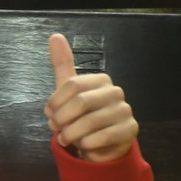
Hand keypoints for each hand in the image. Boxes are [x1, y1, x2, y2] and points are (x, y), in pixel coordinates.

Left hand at [45, 33, 137, 163]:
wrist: (100, 143)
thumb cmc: (82, 115)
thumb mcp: (68, 90)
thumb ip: (63, 64)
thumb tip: (55, 36)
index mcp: (100, 80)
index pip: (71, 85)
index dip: (55, 102)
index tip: (50, 113)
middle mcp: (116, 92)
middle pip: (80, 102)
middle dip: (61, 119)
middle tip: (57, 128)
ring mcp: (125, 110)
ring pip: (89, 122)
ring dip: (71, 134)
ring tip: (67, 138)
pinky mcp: (130, 130)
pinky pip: (101, 137)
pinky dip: (85, 144)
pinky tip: (83, 144)